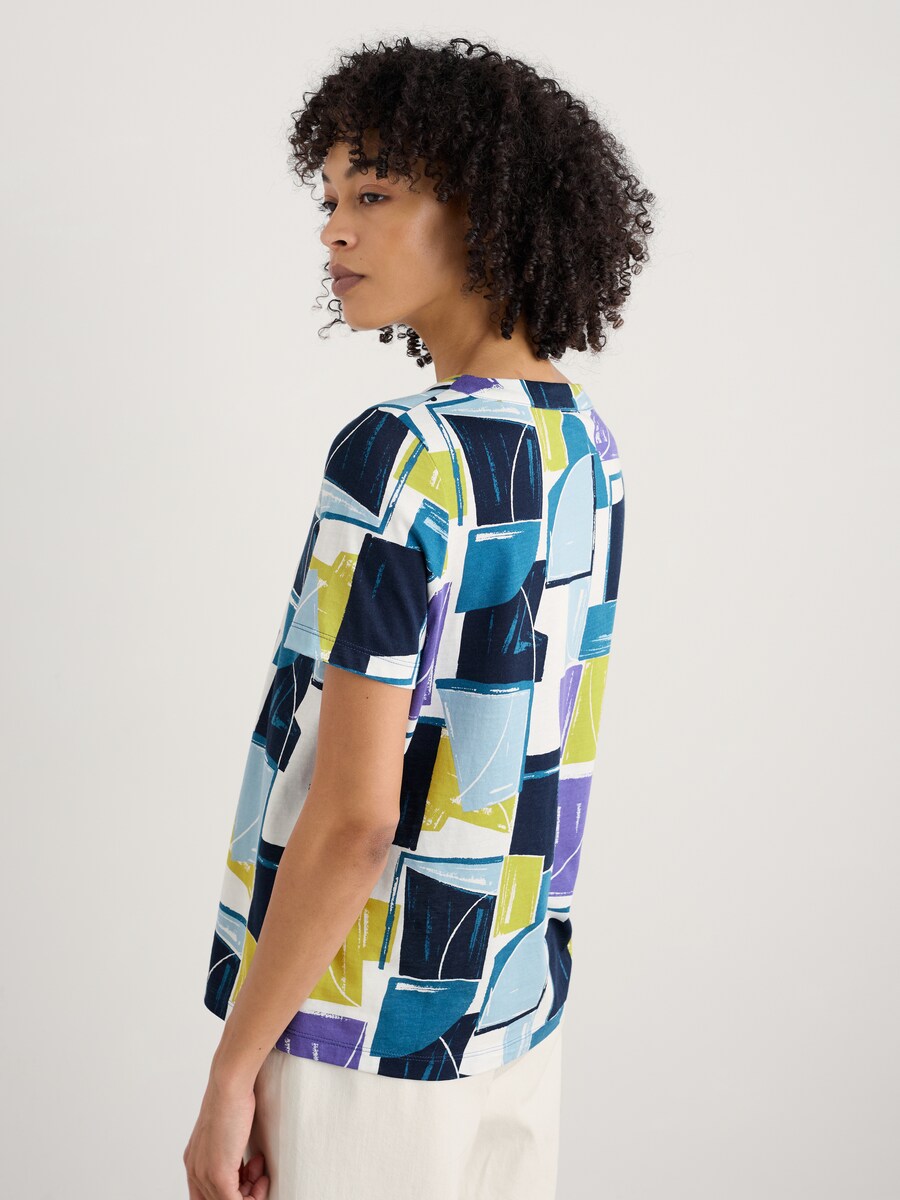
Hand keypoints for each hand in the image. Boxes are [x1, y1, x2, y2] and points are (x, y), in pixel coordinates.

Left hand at [183, 1073, 269, 1198]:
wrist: (229, 1086)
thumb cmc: (231, 1100)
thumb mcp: (225, 1133)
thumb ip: (227, 1154)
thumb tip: (243, 1170)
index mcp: (194, 1162)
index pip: (204, 1197)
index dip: (231, 1193)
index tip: (249, 1183)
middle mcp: (195, 1171)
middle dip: (243, 1195)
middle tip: (258, 1177)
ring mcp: (205, 1174)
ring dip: (251, 1194)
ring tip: (260, 1170)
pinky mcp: (218, 1175)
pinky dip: (253, 1197)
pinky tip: (262, 1176)